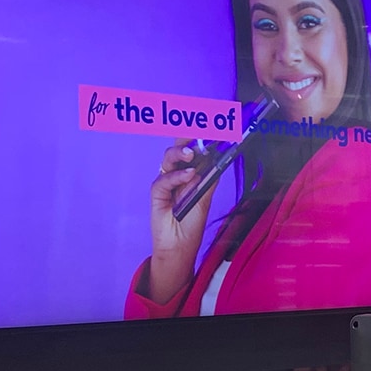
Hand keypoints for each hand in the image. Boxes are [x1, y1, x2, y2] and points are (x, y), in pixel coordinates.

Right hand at [146, 139, 215, 303]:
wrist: (180, 246)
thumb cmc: (192, 224)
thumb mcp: (205, 199)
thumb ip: (208, 179)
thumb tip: (214, 159)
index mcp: (190, 174)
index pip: (193, 151)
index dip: (198, 137)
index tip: (209, 125)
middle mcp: (177, 175)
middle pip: (178, 149)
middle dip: (185, 137)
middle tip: (195, 130)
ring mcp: (166, 183)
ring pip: (168, 159)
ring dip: (180, 153)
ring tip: (191, 154)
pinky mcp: (157, 193)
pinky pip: (163, 180)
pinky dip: (176, 177)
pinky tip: (188, 175)